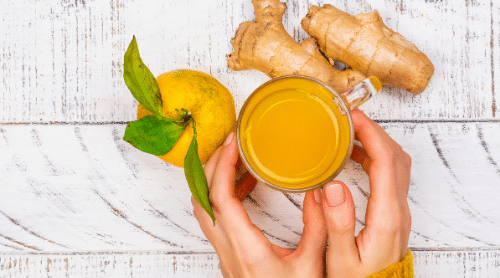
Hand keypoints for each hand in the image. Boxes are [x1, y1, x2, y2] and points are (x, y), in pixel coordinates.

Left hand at [192, 132, 327, 277]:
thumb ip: (318, 229)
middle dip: (212, 164)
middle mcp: (227, 248)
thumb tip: (321, 194)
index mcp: (246, 248)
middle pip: (203, 197)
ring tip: (238, 159)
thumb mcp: (312, 266)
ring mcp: (223, 251)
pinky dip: (222, 194)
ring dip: (214, 179)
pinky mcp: (227, 253)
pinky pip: (214, 216)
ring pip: (204, 207)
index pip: (220, 198)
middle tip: (231, 143)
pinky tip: (245, 186)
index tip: (232, 143)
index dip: (221, 166)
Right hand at [319, 109, 411, 277]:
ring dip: (376, 142)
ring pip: (396, 164)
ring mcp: (398, 211)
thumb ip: (337, 223)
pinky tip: (353, 157)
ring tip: (349, 132)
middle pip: (396, 157)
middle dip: (374, 131)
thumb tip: (333, 185)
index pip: (386, 163)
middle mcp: (397, 211)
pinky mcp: (392, 213)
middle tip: (349, 117)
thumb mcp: (340, 259)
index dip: (371, 135)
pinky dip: (374, 157)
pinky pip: (390, 174)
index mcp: (386, 218)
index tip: (354, 117)